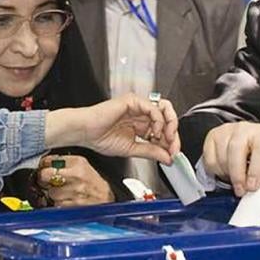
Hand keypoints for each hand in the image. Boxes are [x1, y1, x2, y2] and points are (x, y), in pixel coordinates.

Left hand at [36, 154, 114, 206]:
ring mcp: (75, 191)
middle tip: (48, 181)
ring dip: (53, 194)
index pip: (49, 161)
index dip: (43, 166)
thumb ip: (64, 162)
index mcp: (77, 162)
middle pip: (45, 175)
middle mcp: (76, 175)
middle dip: (44, 179)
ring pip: (50, 192)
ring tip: (63, 192)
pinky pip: (56, 204)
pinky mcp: (74, 205)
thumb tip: (44, 163)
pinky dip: (59, 204)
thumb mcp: (82, 165)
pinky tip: (67, 200)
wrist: (106, 198)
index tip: (44, 169)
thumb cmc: (93, 182)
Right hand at [45, 94, 179, 163]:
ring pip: (164, 110)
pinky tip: (154, 132)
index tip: (173, 154)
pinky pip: (153, 108)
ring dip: (170, 124)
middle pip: (167, 119)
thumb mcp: (132, 150)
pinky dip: (158, 120)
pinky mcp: (133, 101)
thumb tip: (168, 158)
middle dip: (174, 134)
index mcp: (141, 125)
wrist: (85, 132)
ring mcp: (138, 106)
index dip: (171, 142)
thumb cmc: (100, 138)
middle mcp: (141, 114)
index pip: (163, 130)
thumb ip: (151, 152)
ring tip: (167, 138)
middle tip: (174, 148)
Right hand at [201, 121, 259, 195]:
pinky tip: (226, 171)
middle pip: (236, 150)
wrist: (247, 145)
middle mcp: (244, 129)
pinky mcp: (212, 137)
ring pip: (221, 157)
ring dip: (227, 174)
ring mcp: (226, 131)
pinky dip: (217, 171)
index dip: (256, 170)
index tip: (252, 186)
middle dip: (237, 175)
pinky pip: (210, 160)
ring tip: (235, 178)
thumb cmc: (259, 155)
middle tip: (241, 190)